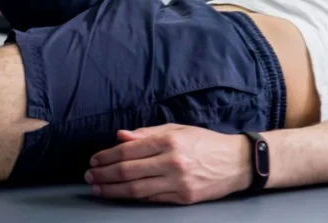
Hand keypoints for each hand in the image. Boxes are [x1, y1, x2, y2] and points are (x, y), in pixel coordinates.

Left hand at [85, 124, 251, 204]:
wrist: (238, 162)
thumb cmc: (204, 143)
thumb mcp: (176, 129)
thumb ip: (146, 134)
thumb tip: (119, 136)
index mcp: (168, 141)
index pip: (128, 150)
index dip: (106, 156)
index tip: (94, 160)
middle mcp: (172, 162)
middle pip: (128, 171)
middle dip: (104, 174)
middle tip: (89, 176)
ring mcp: (179, 182)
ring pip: (136, 189)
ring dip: (112, 190)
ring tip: (97, 189)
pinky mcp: (184, 197)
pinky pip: (152, 198)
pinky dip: (133, 197)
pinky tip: (119, 195)